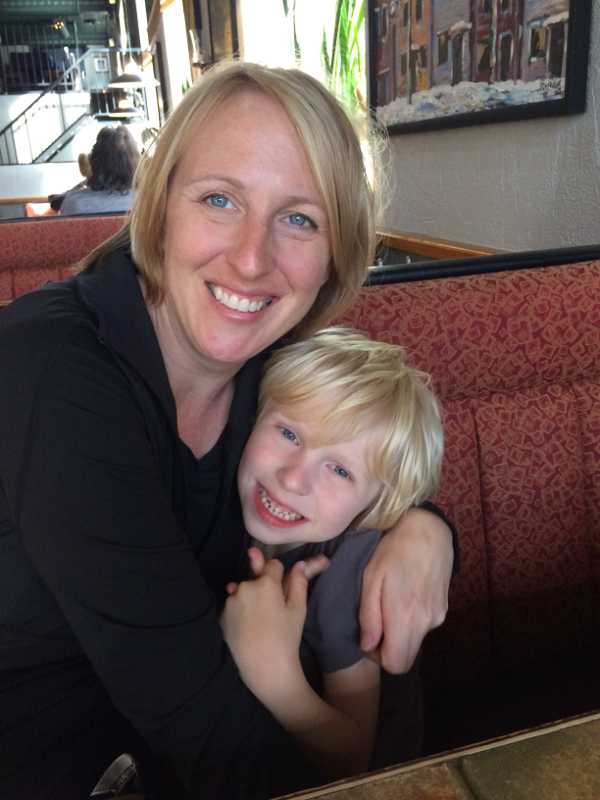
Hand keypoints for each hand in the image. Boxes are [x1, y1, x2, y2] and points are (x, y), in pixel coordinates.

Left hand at [221, 557, 310, 699]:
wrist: (264, 667)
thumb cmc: (286, 637)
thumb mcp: (298, 609)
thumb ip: (298, 583)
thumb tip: (299, 564)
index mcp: (266, 583)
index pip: (273, 565)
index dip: (279, 575)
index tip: (282, 589)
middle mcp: (245, 587)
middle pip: (256, 578)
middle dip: (263, 586)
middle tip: (271, 607)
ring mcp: (230, 601)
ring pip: (242, 591)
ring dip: (249, 597)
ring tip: (259, 619)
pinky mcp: (222, 615)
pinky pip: (233, 605)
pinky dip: (239, 610)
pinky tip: (248, 626)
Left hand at [359, 508, 452, 673]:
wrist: (428, 530)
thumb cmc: (394, 550)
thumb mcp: (371, 578)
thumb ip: (369, 616)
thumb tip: (367, 645)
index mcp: (405, 617)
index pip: (394, 664)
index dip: (378, 657)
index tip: (369, 635)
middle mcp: (426, 623)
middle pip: (406, 658)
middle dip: (388, 648)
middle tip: (377, 621)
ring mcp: (438, 616)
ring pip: (415, 642)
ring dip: (400, 632)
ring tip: (390, 601)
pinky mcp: (444, 609)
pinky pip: (424, 627)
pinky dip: (412, 621)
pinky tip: (405, 595)